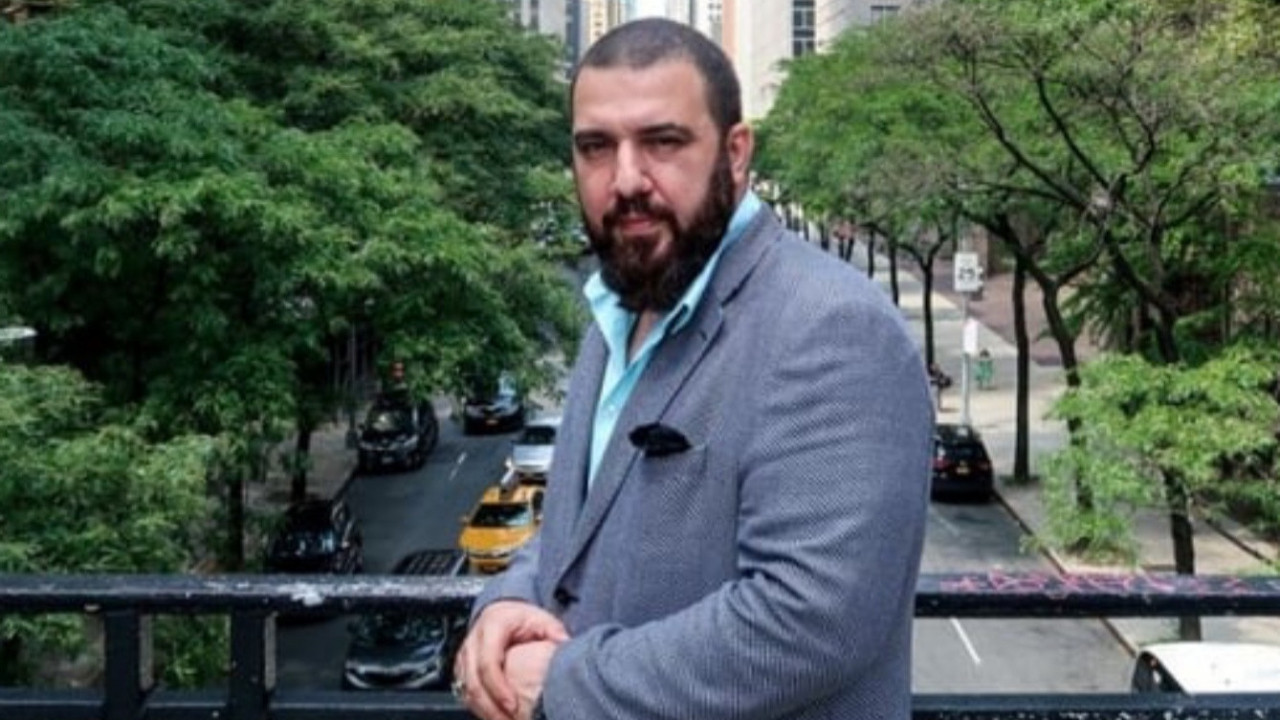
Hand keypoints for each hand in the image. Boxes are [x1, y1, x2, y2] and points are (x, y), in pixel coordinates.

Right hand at [455, 601, 568, 719]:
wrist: (501, 612)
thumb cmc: (520, 618)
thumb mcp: (541, 619)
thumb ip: (555, 633)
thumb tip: (568, 648)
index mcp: (492, 626)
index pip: (488, 662)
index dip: (498, 687)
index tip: (513, 705)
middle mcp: (473, 641)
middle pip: (473, 681)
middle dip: (490, 706)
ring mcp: (464, 656)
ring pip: (466, 689)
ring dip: (484, 710)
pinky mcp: (461, 669)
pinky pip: (464, 692)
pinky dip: (479, 707)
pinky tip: (495, 716)